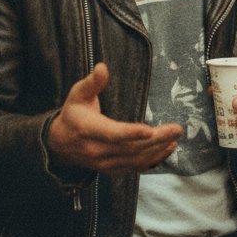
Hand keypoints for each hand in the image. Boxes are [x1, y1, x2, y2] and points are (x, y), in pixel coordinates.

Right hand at [46, 63, 182, 172]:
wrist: (60, 143)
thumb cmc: (73, 114)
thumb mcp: (78, 94)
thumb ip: (92, 82)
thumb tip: (102, 67)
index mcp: (88, 130)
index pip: (112, 134)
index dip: (131, 133)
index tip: (150, 129)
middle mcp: (97, 150)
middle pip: (130, 148)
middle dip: (156, 139)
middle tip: (176, 129)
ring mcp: (105, 163)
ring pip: (135, 159)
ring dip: (158, 150)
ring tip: (175, 137)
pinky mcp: (112, 169)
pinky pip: (135, 167)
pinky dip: (153, 159)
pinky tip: (167, 149)